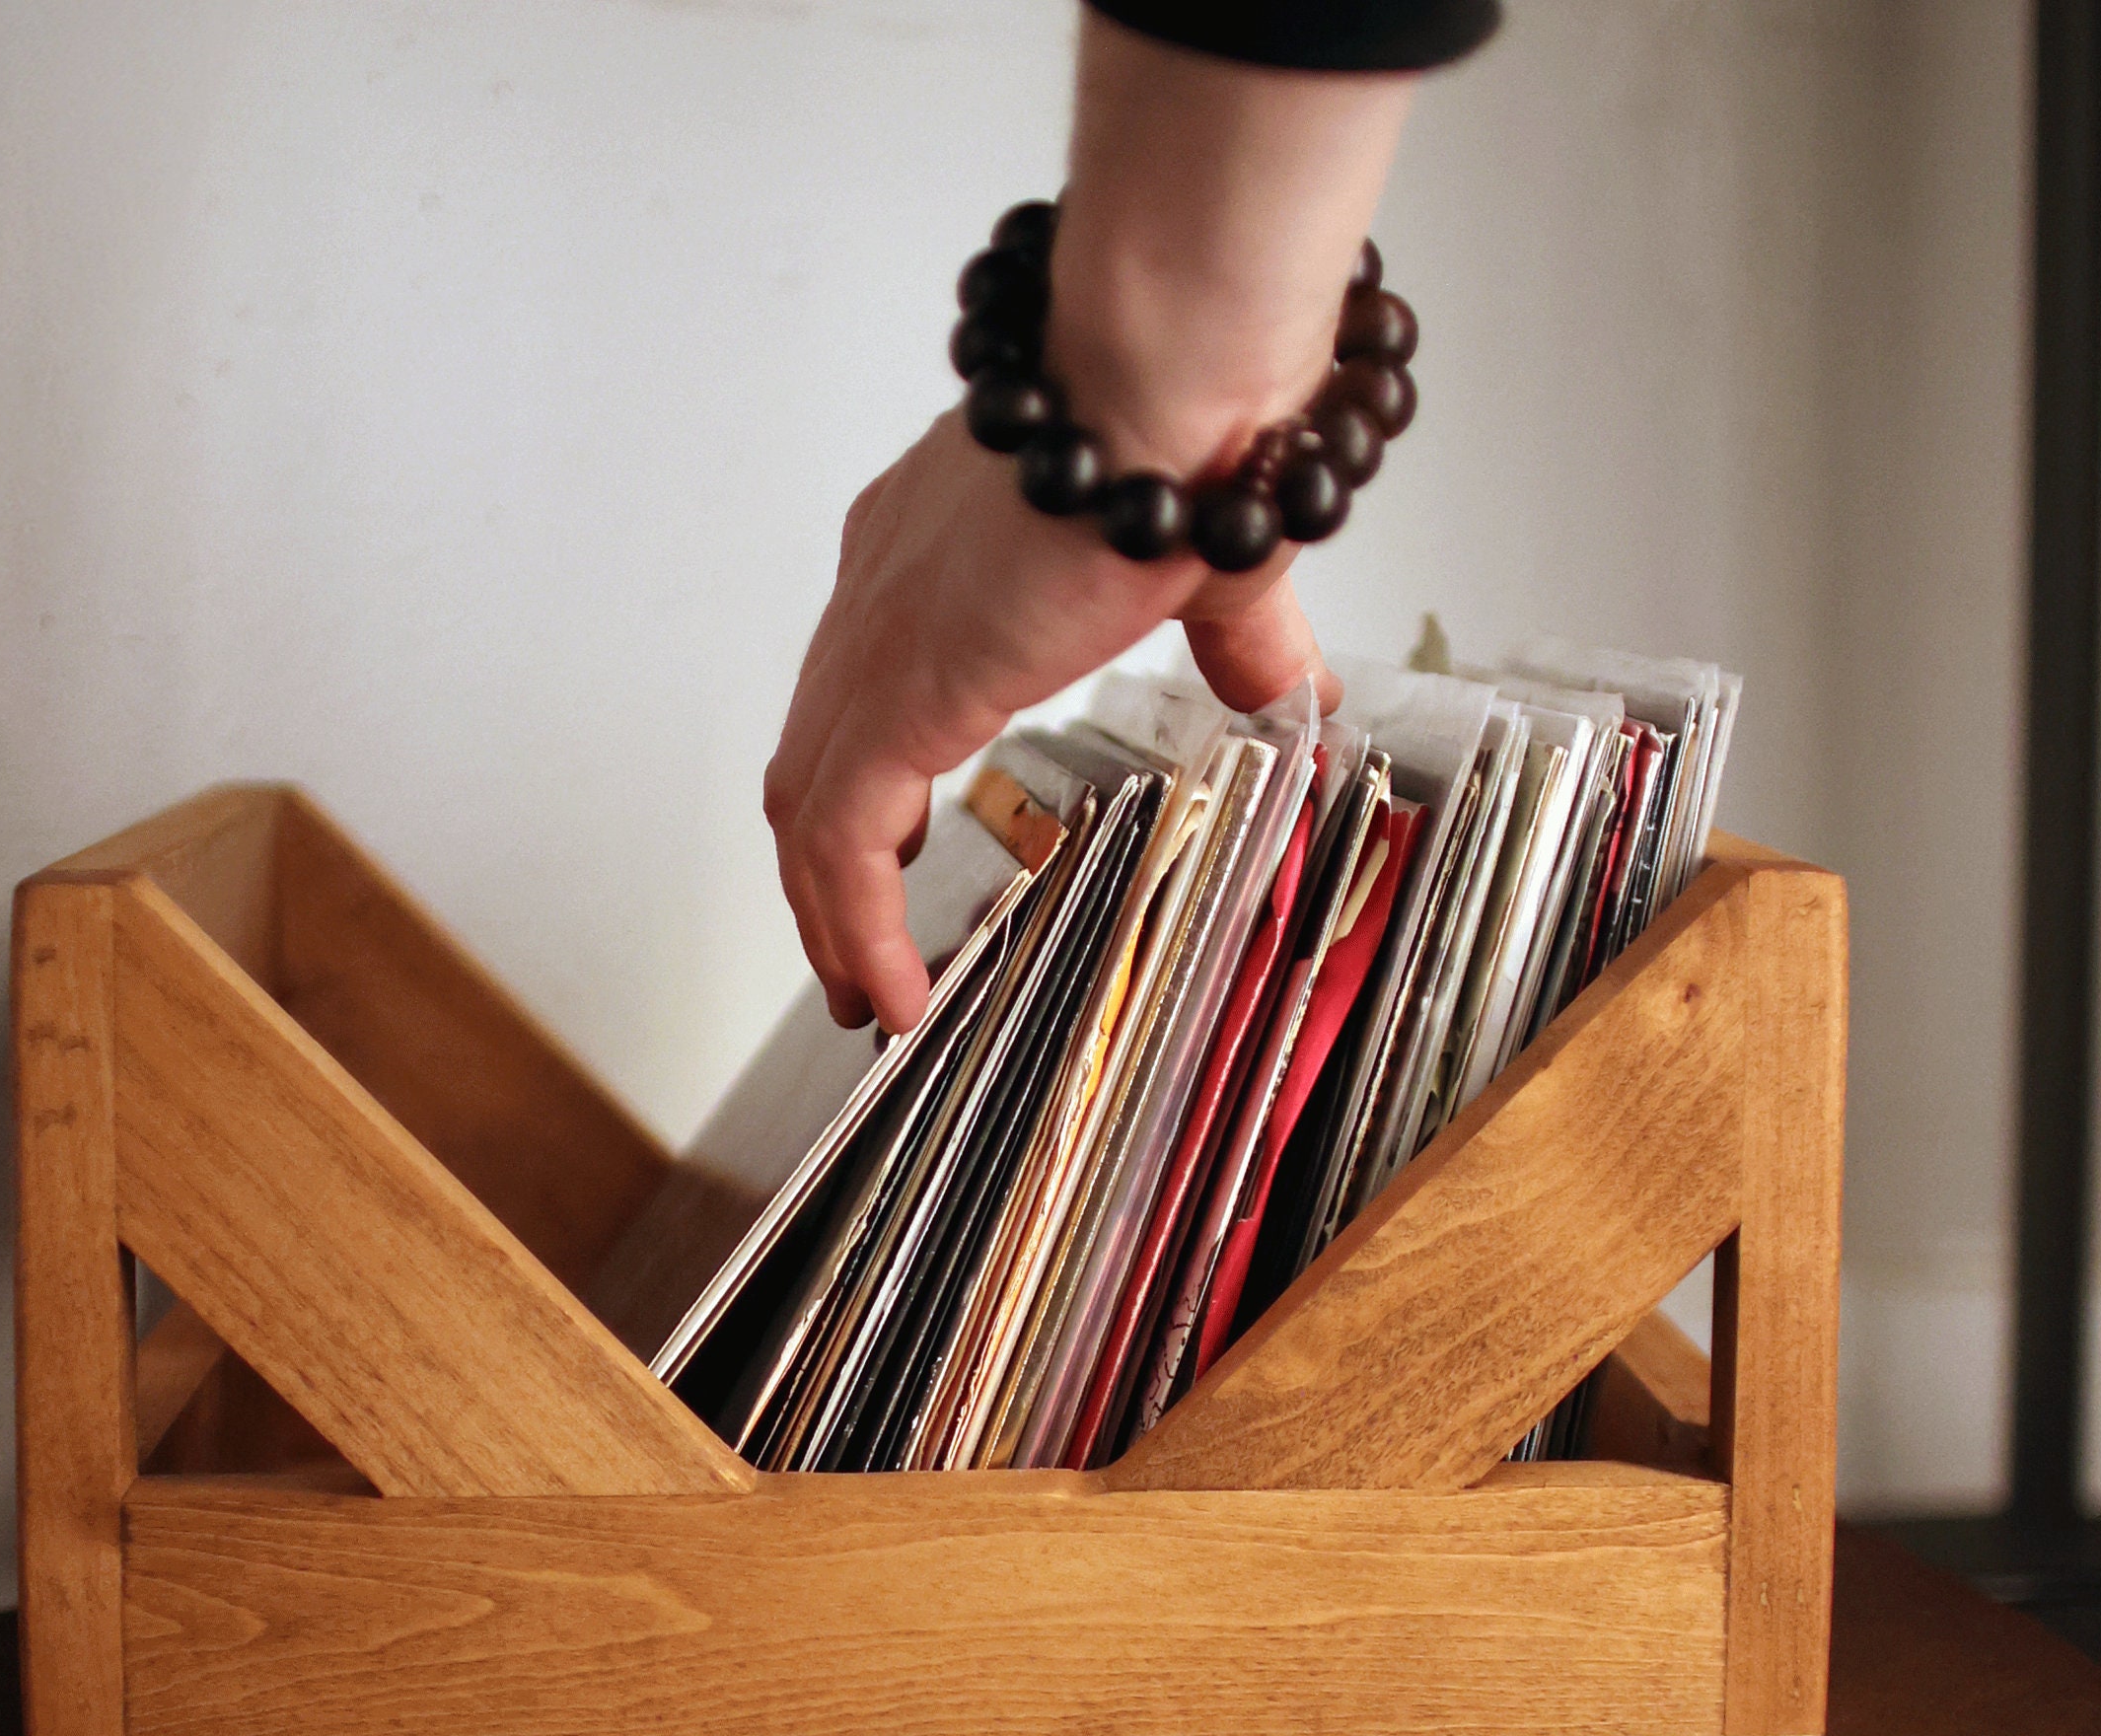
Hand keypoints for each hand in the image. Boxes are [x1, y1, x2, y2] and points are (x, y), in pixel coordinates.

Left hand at [763, 415, 1335, 1032]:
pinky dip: (857, 927)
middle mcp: (882, 588)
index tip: (894, 862)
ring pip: (806, 810)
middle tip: (859, 959)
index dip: (871, 791)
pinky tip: (893, 992)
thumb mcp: (1215, 567)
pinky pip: (839, 841)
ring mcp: (876, 642)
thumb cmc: (1191, 417)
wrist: (1167, 371)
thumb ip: (1241, 646)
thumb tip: (1294, 696)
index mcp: (937, 548)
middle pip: (814, 756)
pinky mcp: (895, 694)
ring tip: (871, 998)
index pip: (865, 692)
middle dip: (829, 873)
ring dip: (831, 917)